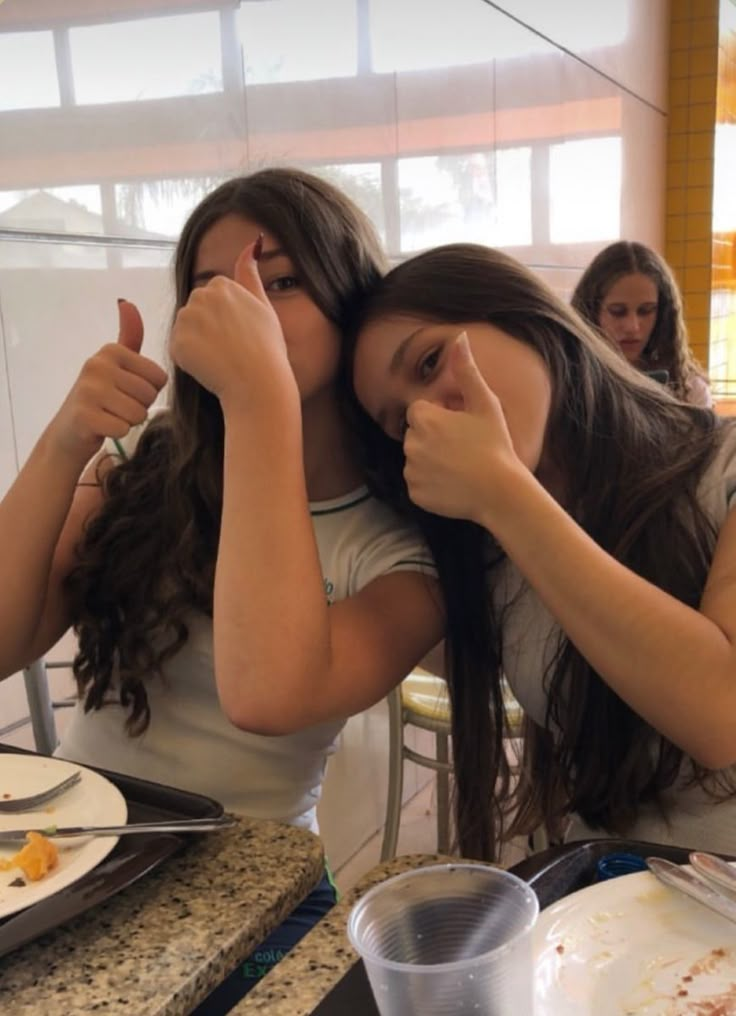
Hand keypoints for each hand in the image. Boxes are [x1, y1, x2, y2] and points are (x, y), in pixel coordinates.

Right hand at [48, 299, 167, 463]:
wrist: (69, 431)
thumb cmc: (100, 397)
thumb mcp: (116, 364)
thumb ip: (129, 337)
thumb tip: (127, 302)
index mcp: (111, 350)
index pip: (159, 378)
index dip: (149, 391)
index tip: (126, 391)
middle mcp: (97, 365)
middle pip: (149, 395)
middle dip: (139, 407)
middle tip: (117, 406)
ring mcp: (88, 389)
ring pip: (138, 413)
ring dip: (128, 421)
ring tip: (110, 415)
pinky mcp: (84, 415)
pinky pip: (123, 428)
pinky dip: (117, 432)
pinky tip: (102, 427)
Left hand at [169, 241, 294, 413]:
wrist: (258, 382)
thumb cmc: (267, 349)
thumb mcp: (264, 306)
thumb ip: (250, 274)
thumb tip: (252, 242)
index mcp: (222, 285)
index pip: (212, 298)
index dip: (224, 319)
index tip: (239, 334)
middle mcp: (201, 295)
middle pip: (196, 311)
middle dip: (207, 328)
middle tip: (230, 348)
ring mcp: (187, 319)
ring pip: (185, 329)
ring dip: (198, 343)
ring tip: (221, 358)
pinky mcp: (177, 342)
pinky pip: (178, 349)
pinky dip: (190, 360)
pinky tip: (210, 367)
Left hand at [403, 332, 523, 523]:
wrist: (499, 491)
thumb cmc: (494, 445)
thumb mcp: (484, 403)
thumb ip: (466, 371)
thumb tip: (459, 337)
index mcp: (423, 418)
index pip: (420, 410)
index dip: (440, 416)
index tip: (460, 426)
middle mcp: (410, 444)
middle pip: (416, 435)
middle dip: (433, 438)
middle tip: (463, 448)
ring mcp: (411, 471)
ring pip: (417, 460)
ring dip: (432, 461)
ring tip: (460, 466)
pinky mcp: (415, 494)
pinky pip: (419, 484)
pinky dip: (432, 484)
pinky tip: (454, 484)